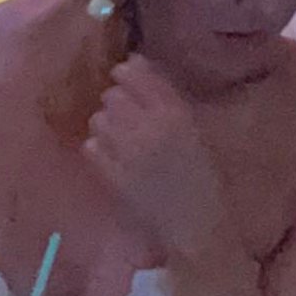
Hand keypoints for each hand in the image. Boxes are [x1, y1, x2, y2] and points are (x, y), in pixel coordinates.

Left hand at [83, 55, 235, 262]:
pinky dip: (98, 147)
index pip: (139, 74)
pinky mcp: (111, 175)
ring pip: (99, 119)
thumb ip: (170, 103)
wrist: (197, 225)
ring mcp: (126, 152)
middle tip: (126, 111)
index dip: (129, 70)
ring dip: (106, 122)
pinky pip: (91, 146)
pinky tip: (111, 155)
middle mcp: (148, 127)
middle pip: (114, 94)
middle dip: (117, 98)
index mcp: (175, 114)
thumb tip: (140, 72)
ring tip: (119, 134)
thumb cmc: (204, 178)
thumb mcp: (195, 132)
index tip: (127, 72)